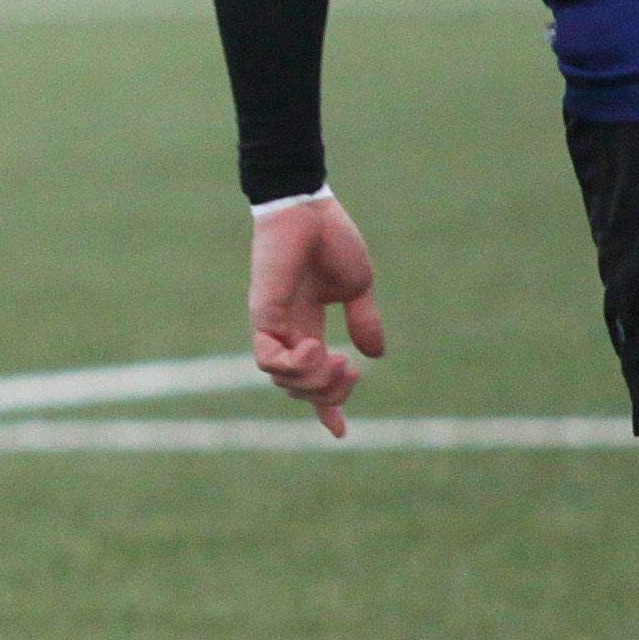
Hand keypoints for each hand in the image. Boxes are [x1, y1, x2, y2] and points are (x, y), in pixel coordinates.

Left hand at [249, 194, 385, 437]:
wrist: (309, 207)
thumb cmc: (330, 239)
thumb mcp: (357, 288)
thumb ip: (363, 321)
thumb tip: (375, 356)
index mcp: (308, 325)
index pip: (311, 377)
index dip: (326, 407)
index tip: (341, 432)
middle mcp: (288, 330)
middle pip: (297, 388)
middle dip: (328, 395)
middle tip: (350, 371)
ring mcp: (273, 324)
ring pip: (283, 380)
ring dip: (315, 381)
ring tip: (337, 360)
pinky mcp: (263, 313)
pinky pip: (269, 359)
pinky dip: (294, 365)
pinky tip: (316, 346)